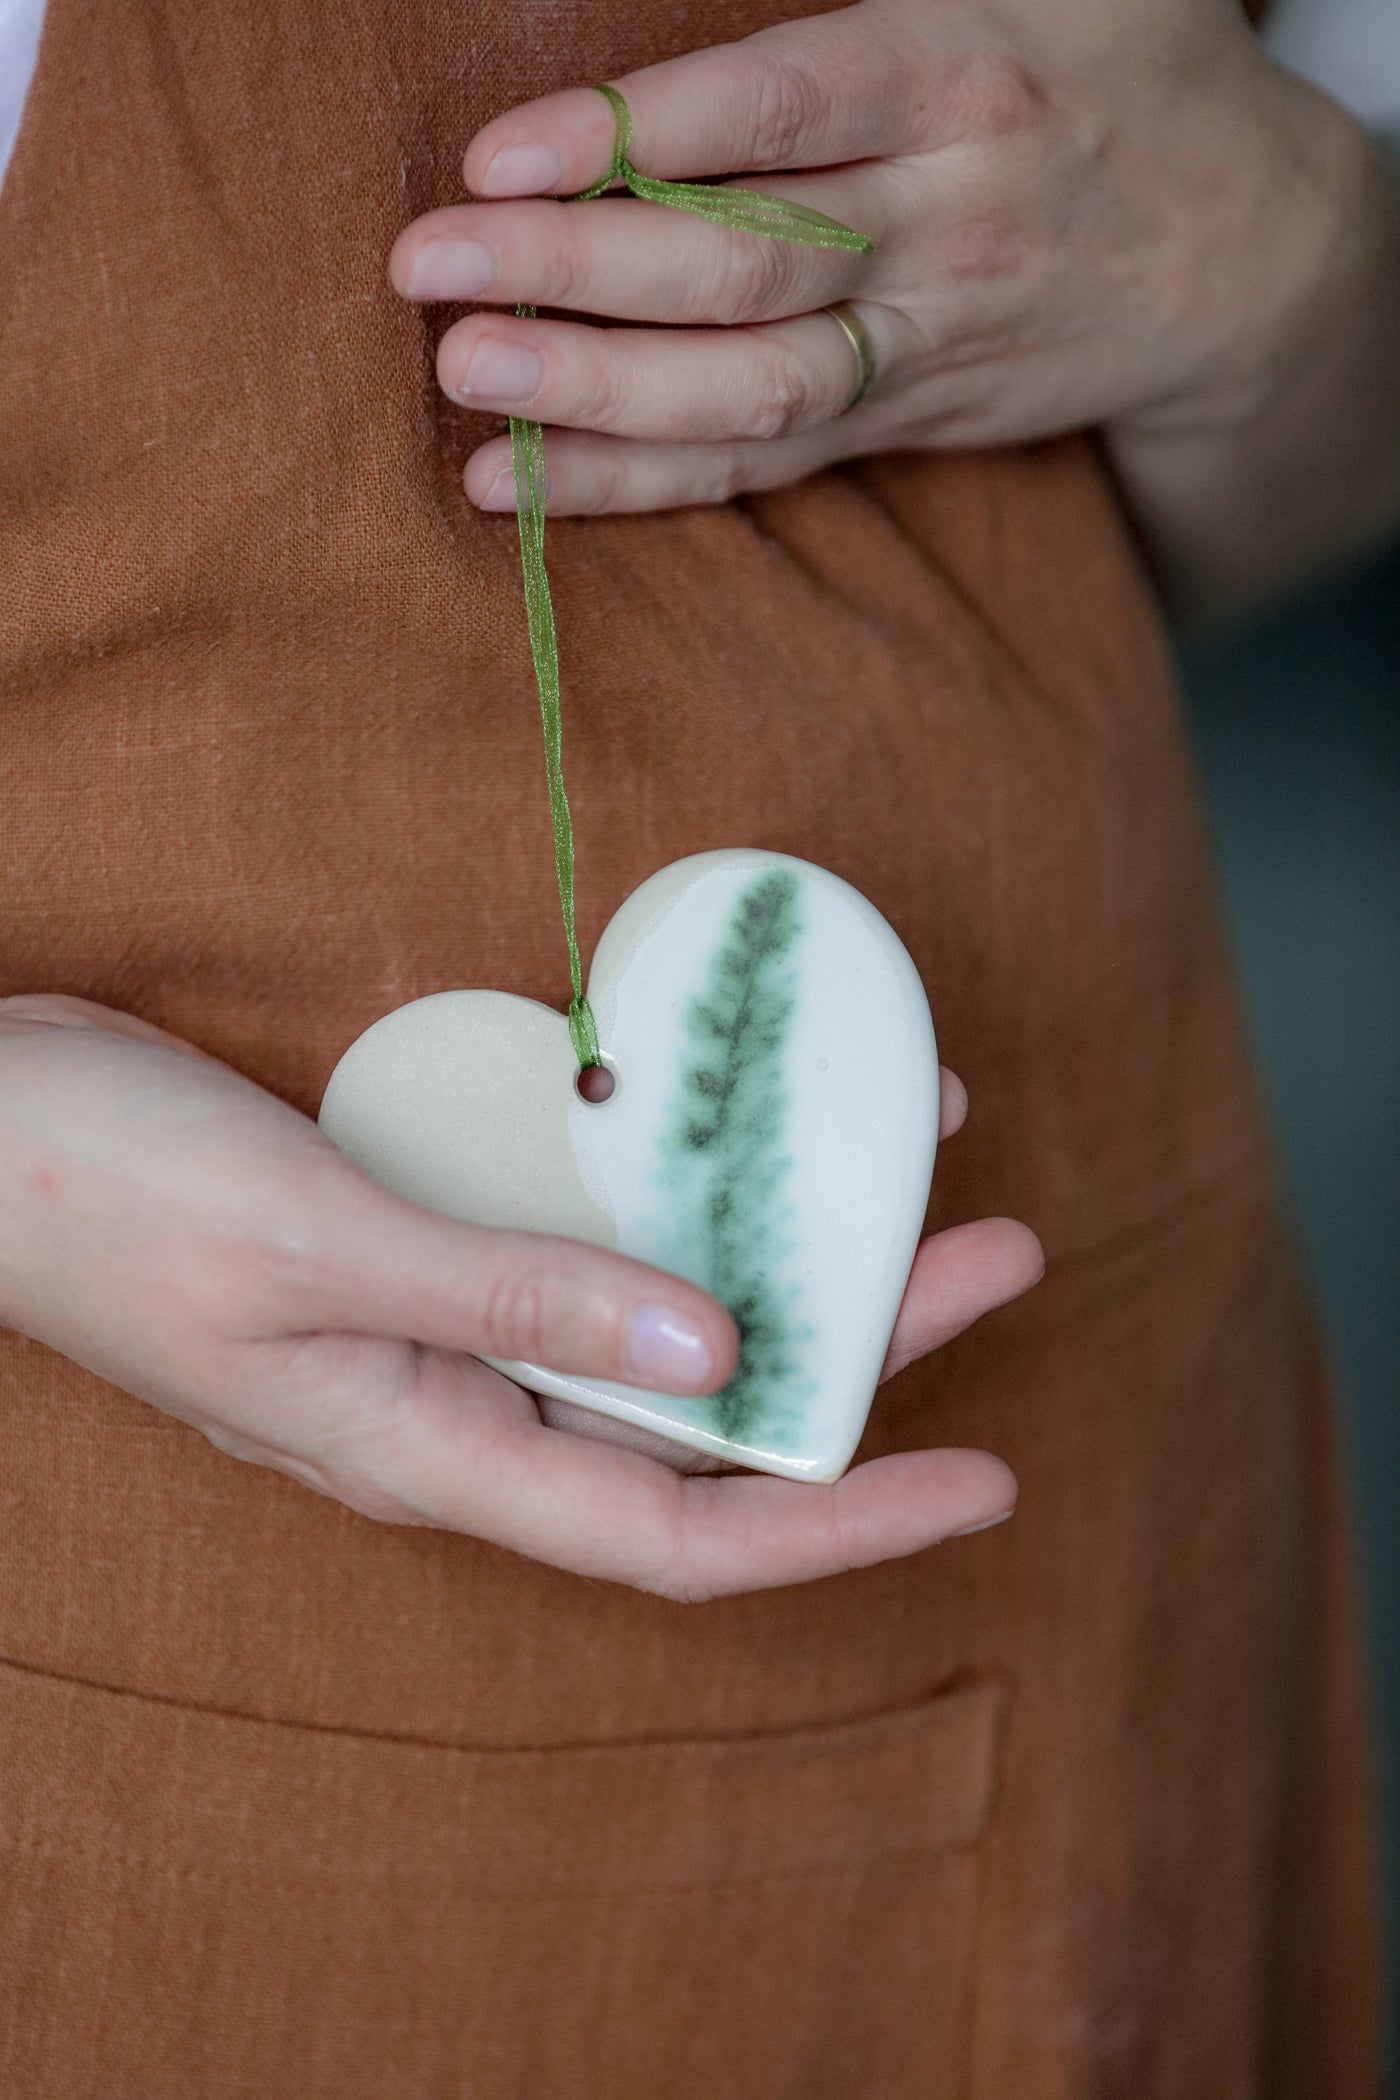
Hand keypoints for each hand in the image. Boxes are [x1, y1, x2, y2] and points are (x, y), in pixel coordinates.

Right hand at [0, 996, 1039, 1598]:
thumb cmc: (102, 1190)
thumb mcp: (316, 1244)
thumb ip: (512, 1295)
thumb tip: (708, 1342)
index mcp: (429, 1446)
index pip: (680, 1535)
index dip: (844, 1522)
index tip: (987, 1477)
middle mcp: (454, 1404)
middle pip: (697, 1414)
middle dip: (858, 1348)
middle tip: (995, 1251)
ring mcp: (437, 1325)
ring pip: (652, 1318)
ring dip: (779, 1254)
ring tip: (902, 1166)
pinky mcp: (420, 1243)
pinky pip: (583, 1240)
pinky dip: (673, 1195)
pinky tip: (732, 1133)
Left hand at [388, 0, 1371, 549]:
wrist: (1241, 254)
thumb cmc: (1116, 74)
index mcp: (962, 80)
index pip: (777, 110)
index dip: (634, 135)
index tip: (499, 155)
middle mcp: (942, 221)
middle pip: (743, 262)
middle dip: (577, 272)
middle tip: (429, 271)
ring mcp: (924, 339)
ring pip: (752, 389)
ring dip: (599, 398)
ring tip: (466, 388)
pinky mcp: (903, 419)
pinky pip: (762, 465)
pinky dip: (641, 480)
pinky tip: (520, 482)